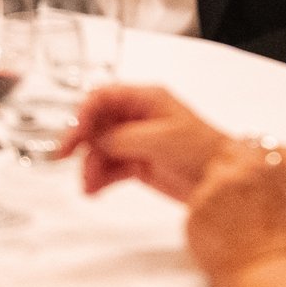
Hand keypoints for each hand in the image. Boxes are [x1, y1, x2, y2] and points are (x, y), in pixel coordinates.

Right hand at [55, 84, 229, 199]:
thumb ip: (120, 137)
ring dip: (90, 165)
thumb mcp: (157, 139)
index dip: (83, 114)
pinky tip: (94, 189)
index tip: (71, 136)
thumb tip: (95, 139)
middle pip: (97, 122)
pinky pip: (110, 167)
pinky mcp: (139, 163)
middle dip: (82, 141)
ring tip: (89, 184)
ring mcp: (138, 140)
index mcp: (146, 98)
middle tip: (65, 158)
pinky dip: (99, 177)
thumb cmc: (200, 149)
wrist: (220, 179)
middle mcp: (139, 116)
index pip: (104, 97)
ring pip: (101, 147)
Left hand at [185, 142, 285, 286]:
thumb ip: (268, 171)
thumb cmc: (283, 242)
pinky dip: (204, 222)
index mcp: (255, 165)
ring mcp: (207, 195)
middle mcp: (229, 175)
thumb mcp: (285, 194)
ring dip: (213, 203)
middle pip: (215, 167)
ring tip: (231, 227)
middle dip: (223, 181)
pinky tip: (222, 237)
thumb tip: (259, 157)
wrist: (266, 275)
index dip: (235, 163)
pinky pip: (195, 213)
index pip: (233, 147)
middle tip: (236, 208)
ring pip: (204, 190)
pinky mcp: (192, 217)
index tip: (238, 176)